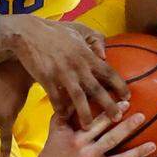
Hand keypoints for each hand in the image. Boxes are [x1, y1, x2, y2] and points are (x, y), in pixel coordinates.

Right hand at [10, 17, 128, 127]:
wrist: (28, 33)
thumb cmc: (55, 31)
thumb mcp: (79, 29)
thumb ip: (95, 39)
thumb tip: (105, 54)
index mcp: (87, 55)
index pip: (109, 72)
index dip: (120, 85)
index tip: (128, 97)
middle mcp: (78, 66)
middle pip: (97, 89)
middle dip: (108, 105)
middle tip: (117, 118)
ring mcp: (62, 73)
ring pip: (77, 97)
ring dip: (84, 113)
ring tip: (89, 126)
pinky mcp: (46, 78)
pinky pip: (55, 97)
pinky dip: (60, 108)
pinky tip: (63, 117)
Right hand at [39, 104, 156, 156]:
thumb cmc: (56, 143)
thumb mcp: (57, 124)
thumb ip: (67, 108)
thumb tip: (79, 87)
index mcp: (77, 140)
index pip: (98, 124)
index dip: (112, 113)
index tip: (127, 103)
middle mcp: (86, 156)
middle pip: (111, 140)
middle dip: (128, 128)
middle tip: (142, 117)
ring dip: (137, 154)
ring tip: (153, 145)